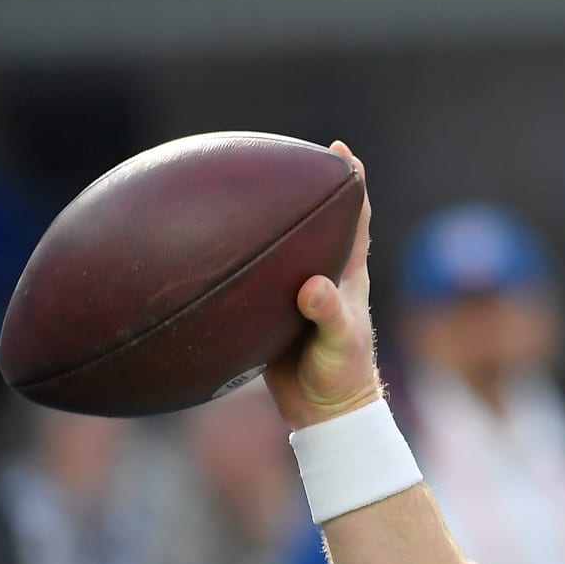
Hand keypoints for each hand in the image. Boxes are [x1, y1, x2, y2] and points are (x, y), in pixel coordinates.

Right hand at [264, 141, 384, 428]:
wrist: (323, 412)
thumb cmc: (342, 376)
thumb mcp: (340, 344)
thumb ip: (328, 314)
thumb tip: (312, 286)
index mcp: (348, 275)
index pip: (354, 218)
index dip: (351, 184)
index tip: (340, 151)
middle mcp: (324, 276)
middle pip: (317, 222)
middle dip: (305, 189)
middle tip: (285, 156)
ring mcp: (297, 294)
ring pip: (282, 248)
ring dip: (269, 222)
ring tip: (241, 192)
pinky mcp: (272, 314)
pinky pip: (254, 281)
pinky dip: (239, 263)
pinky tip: (210, 252)